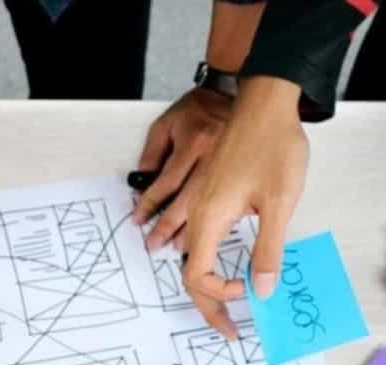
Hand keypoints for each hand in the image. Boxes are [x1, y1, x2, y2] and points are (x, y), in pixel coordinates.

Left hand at [132, 87, 232, 251]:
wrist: (242, 96)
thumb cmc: (199, 110)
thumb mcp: (166, 124)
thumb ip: (152, 154)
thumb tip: (141, 184)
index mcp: (194, 141)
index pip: (166, 182)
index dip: (150, 204)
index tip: (137, 220)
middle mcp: (215, 156)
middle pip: (188, 201)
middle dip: (168, 226)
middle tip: (155, 245)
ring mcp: (234, 167)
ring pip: (210, 206)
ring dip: (193, 231)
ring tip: (178, 247)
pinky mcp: (247, 174)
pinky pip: (232, 203)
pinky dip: (218, 221)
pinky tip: (209, 234)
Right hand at [184, 77, 309, 337]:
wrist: (266, 102)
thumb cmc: (274, 146)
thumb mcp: (279, 203)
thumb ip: (268, 250)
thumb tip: (261, 290)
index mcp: (210, 218)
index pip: (197, 275)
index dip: (218, 294)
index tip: (248, 291)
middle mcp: (198, 213)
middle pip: (187, 272)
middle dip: (206, 305)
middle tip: (226, 329)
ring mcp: (199, 201)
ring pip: (186, 254)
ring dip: (199, 284)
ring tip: (215, 305)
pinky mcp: (208, 192)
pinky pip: (193, 234)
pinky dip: (200, 259)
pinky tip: (215, 263)